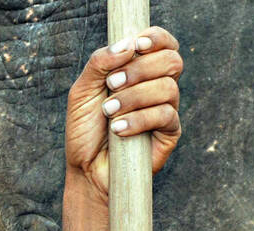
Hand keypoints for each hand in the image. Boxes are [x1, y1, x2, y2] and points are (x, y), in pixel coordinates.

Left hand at [65, 26, 182, 203]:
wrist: (86, 169)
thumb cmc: (85, 130)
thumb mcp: (82, 91)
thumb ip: (100, 63)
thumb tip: (127, 44)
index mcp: (140, 71)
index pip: (163, 44)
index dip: (156, 38)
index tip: (136, 45)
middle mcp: (157, 87)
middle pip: (171, 61)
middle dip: (140, 69)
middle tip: (113, 84)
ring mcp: (165, 110)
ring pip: (168, 88)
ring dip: (134, 97)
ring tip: (109, 112)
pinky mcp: (169, 134)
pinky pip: (165, 115)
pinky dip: (139, 119)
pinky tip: (118, 129)